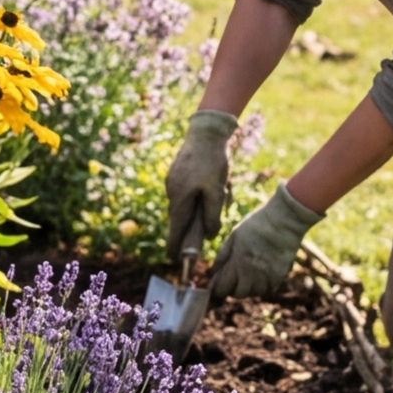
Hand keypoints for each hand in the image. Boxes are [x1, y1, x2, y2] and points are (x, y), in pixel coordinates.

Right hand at [164, 110, 240, 259]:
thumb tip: (210, 234)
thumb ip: (212, 216)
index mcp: (179, 199)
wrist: (206, 132)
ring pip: (185, 203)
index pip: (175, 229)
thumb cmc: (212, 163)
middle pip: (180, 217)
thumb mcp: (216, 191)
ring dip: (199, 205)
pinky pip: (186, 191)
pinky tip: (214, 181)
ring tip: (221, 189)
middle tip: (206, 223)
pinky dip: (197, 194)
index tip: (174, 260)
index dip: (175, 246)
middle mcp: (171, 192)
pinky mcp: (176, 173)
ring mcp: (172, 181)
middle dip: (193, 223)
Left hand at [207, 185, 323, 297]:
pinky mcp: (280, 276)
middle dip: (232, 288)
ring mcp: (268, 277)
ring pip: (253, 293)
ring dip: (247, 287)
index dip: (217, 287)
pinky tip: (260, 273)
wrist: (285, 220)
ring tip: (247, 273)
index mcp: (238, 263)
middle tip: (232, 276)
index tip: (216, 282)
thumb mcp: (234, 236)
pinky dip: (261, 285)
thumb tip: (213, 273)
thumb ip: (222, 256)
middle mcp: (253, 274)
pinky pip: (267, 289)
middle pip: (238, 294)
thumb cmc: (256, 225)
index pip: (222, 288)